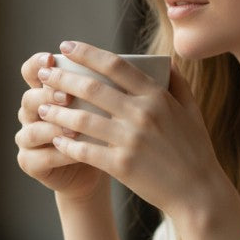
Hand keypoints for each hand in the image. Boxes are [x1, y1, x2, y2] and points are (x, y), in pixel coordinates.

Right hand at [15, 51, 106, 200]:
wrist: (102, 165)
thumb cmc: (104, 129)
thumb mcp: (105, 104)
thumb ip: (102, 87)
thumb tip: (120, 64)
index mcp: (46, 92)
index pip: (31, 71)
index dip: (37, 64)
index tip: (51, 59)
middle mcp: (33, 112)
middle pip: (29, 99)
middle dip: (47, 97)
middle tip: (67, 97)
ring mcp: (28, 138)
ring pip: (31, 130)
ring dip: (53, 129)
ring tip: (74, 130)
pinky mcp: (30, 162)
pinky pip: (39, 157)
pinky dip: (59, 154)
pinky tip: (76, 152)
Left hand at [34, 41, 229, 219]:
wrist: (198, 193)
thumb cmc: (195, 151)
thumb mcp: (191, 112)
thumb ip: (177, 84)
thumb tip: (166, 62)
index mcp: (157, 96)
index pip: (115, 64)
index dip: (86, 52)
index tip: (66, 46)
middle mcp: (142, 114)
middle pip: (91, 87)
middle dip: (61, 77)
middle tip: (43, 73)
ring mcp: (131, 140)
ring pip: (82, 118)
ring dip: (56, 110)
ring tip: (41, 106)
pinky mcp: (122, 165)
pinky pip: (85, 149)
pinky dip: (66, 142)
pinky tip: (56, 138)